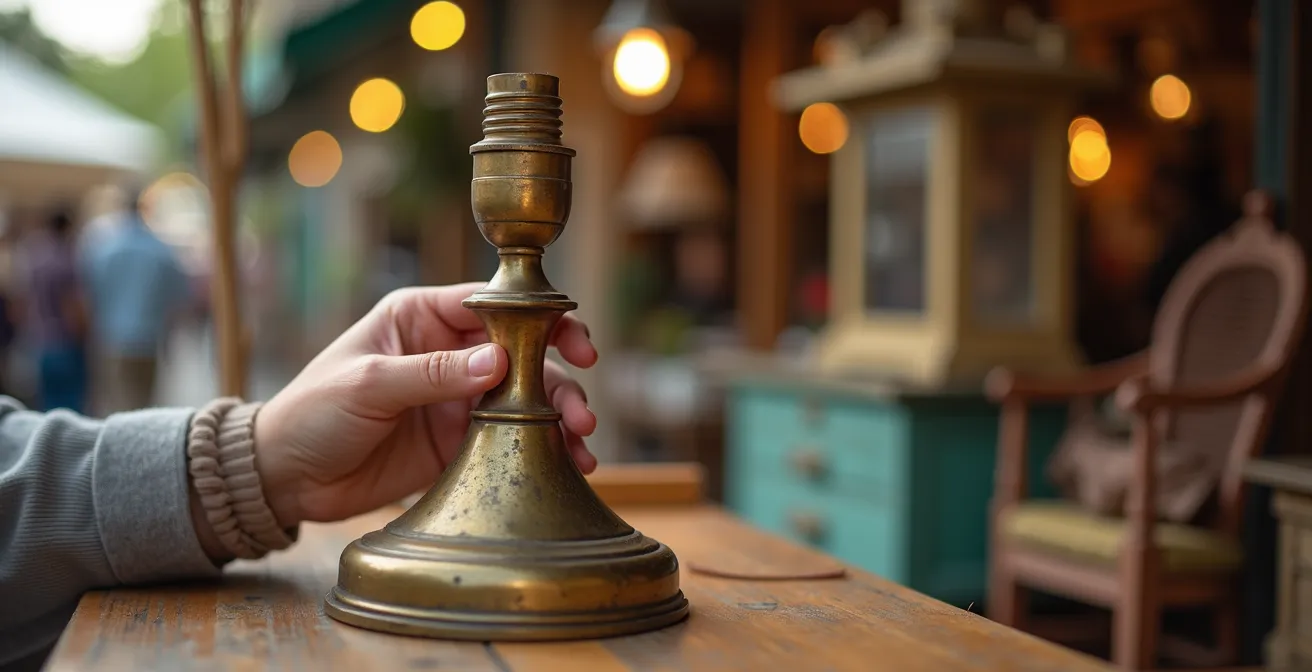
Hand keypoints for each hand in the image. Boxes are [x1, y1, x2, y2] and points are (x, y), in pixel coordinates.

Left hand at [251, 283, 597, 528]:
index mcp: (422, 317)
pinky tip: (571, 462)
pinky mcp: (461, 440)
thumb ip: (433, 373)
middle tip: (581, 411)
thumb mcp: (368, 384)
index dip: (540, 319)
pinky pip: (513, 437)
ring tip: (583, 443)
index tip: (574, 341)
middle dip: (560, 378)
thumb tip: (499, 361)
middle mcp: (449, 351)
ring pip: (528, 397)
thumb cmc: (312, 412)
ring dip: (560, 416)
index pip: (493, 305)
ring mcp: (459, 397)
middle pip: (524, 353)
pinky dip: (545, 448)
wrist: (286, 477)